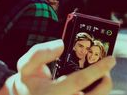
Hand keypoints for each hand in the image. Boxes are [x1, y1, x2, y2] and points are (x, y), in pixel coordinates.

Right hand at [0, 39, 115, 94]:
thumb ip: (40, 52)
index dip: (96, 69)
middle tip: (106, 64)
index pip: (79, 81)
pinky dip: (96, 90)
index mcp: (53, 93)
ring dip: (102, 85)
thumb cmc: (27, 82)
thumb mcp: (25, 65)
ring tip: (99, 72)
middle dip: (105, 78)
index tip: (109, 59)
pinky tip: (92, 81)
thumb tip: (61, 45)